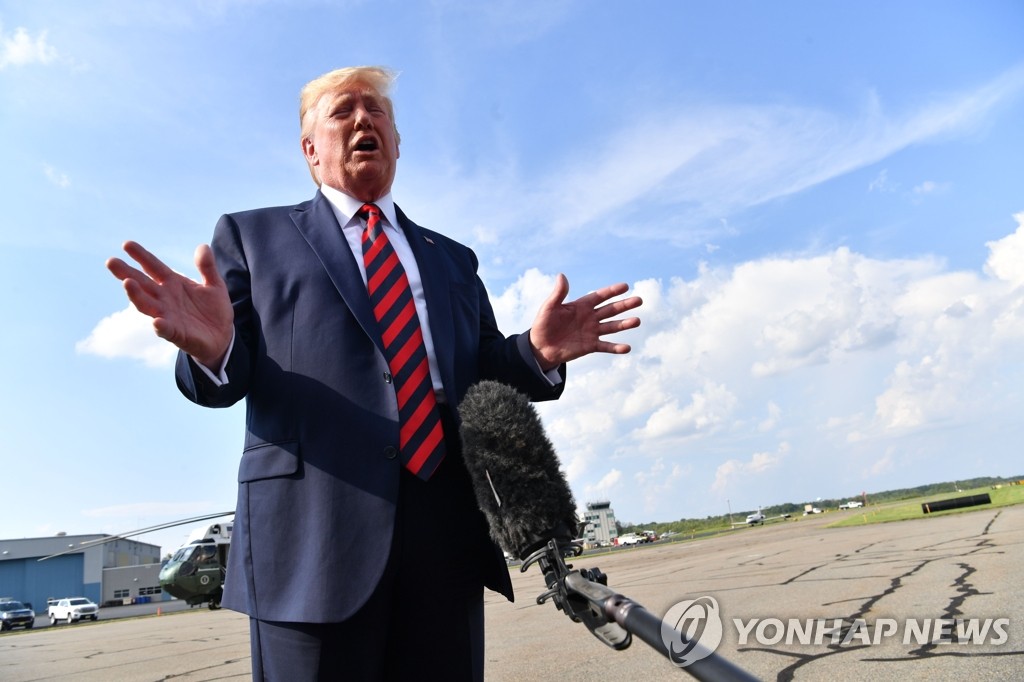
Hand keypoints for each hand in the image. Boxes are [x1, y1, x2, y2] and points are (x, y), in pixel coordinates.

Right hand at [106, 241, 233, 368]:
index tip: (126, 244)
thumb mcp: (214, 285)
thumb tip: (203, 246)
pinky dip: (160, 326)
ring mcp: (167, 315)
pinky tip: (157, 321)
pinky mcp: (176, 333)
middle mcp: (164, 298)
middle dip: (126, 273)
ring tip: (127, 283)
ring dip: (136, 295)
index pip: (153, 267)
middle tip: (111, 261)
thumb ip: (207, 267)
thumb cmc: (213, 309)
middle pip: (142, 283)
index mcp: (172, 283)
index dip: (141, 256)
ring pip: (146, 305)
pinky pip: (165, 330)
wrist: (222, 336)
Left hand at [528, 274, 642, 371]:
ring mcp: (592, 331)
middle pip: (611, 310)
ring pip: (612, 326)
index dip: (612, 291)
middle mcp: (590, 317)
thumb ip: (558, 294)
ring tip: (637, 321)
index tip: (625, 286)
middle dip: (625, 305)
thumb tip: (562, 275)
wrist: (541, 346)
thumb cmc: (543, 324)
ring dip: (625, 324)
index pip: (600, 296)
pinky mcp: (590, 346)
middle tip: (639, 300)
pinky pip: (606, 346)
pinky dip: (616, 347)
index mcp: (582, 305)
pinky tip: (627, 348)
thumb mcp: (549, 307)